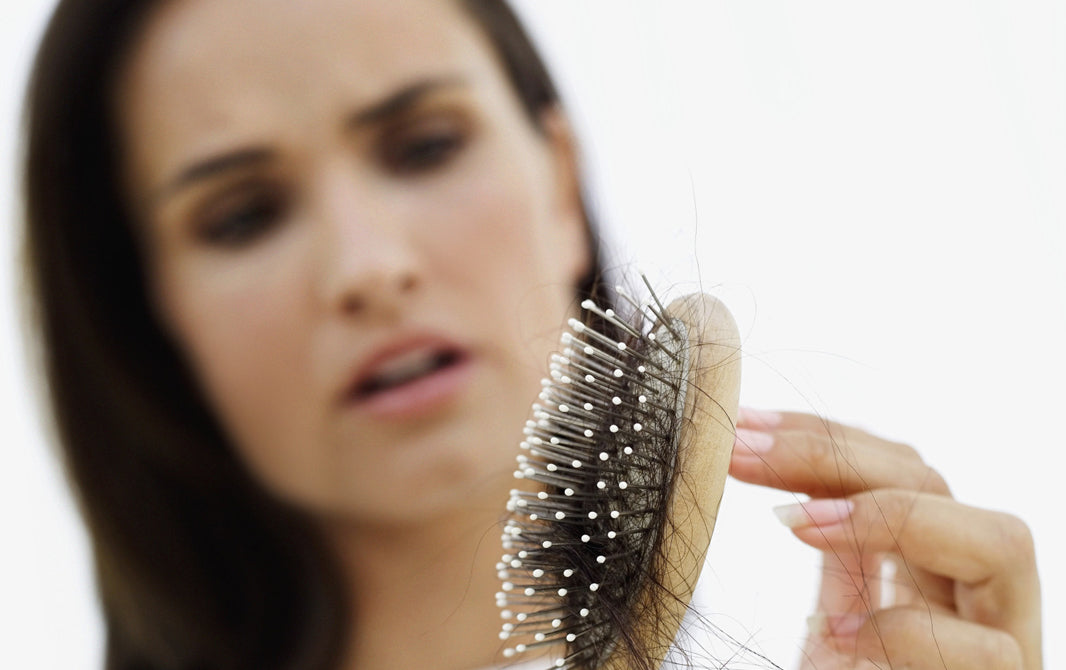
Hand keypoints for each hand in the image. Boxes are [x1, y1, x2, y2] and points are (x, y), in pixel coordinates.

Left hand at [728, 408, 1042, 669]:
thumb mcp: (828, 632)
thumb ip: (835, 560)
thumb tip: (765, 468)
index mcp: (924, 574)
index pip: (892, 470)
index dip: (820, 437)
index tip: (738, 429)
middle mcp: (968, 598)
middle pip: (936, 481)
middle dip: (835, 451)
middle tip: (743, 448)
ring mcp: (995, 648)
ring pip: (1002, 539)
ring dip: (892, 516)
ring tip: (797, 524)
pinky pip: (992, 652)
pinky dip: (913, 632)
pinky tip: (837, 640)